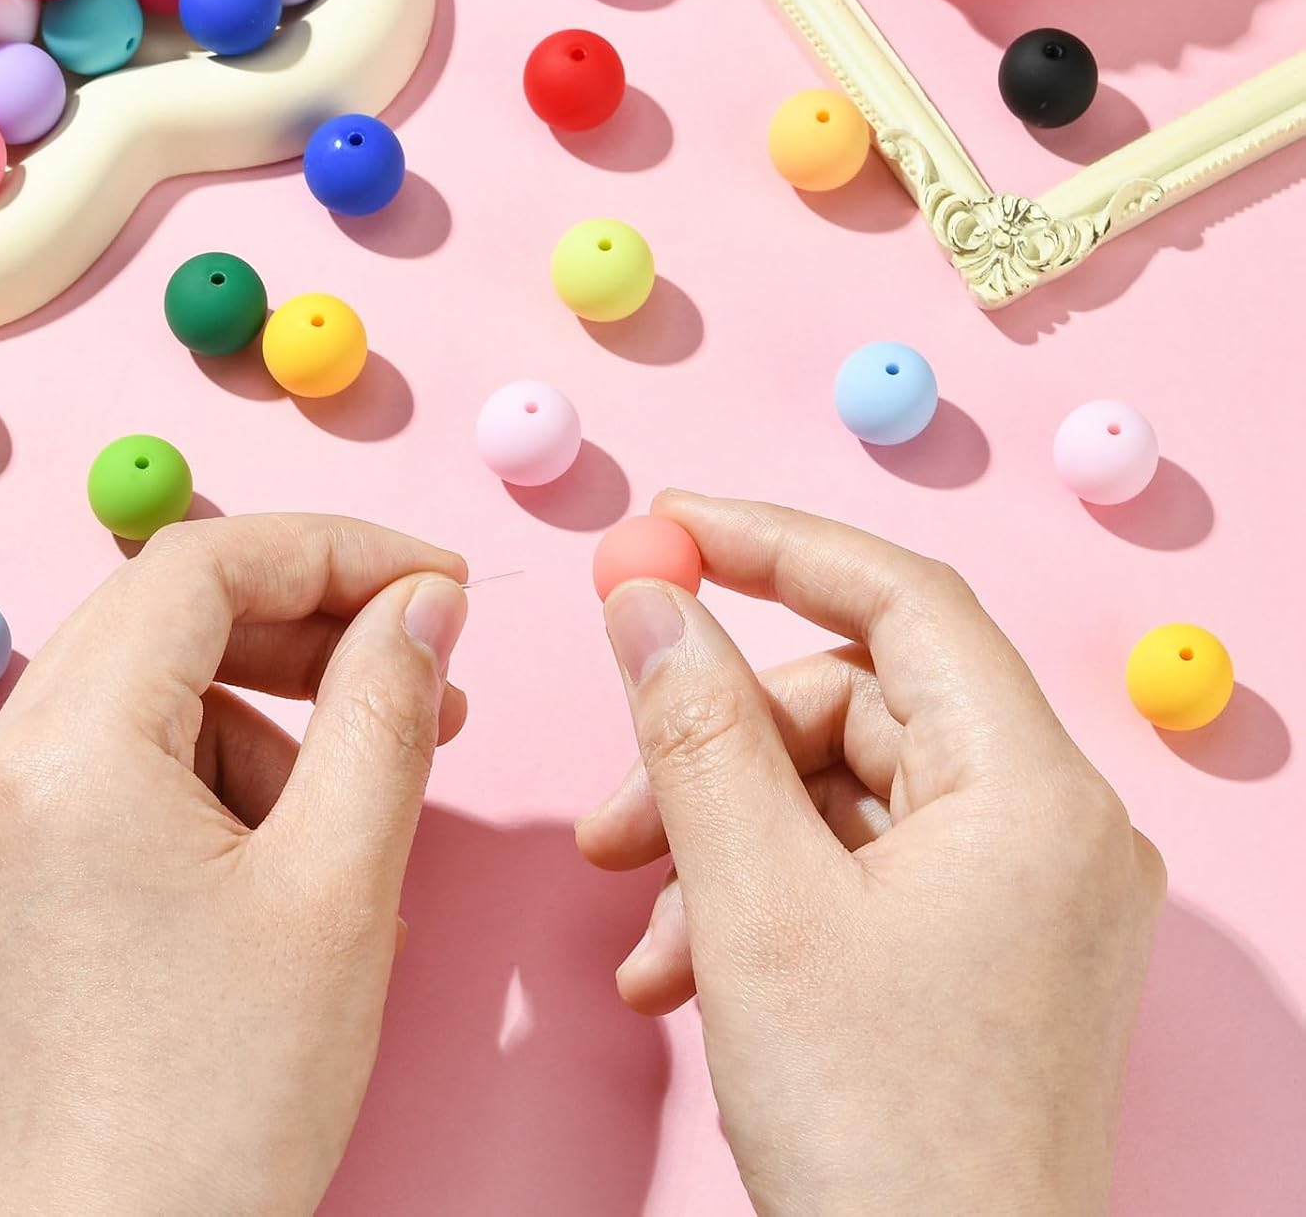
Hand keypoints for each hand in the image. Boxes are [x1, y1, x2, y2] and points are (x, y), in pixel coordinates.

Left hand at [0, 515, 467, 1216]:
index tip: (431, 584)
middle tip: (417, 666)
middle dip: (306, 626)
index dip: (334, 549)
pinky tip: (281, 855)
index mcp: (64, 758)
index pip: (200, 564)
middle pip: (164, 617)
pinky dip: (212, 775)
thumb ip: (387, 709)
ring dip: (267, 711)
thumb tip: (420, 603)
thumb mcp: (342, 881)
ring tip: (355, 800)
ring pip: (146, 693)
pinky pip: (116, 769)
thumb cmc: (224, 1101)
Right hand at [578, 492, 1164, 1215]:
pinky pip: (857, 866)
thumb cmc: (880, 1139)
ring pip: (838, 793)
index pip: (903, 599)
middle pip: (853, 705)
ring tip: (642, 927)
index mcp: (1031, 790)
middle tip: (616, 811)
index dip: (776, 543)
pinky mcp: (985, 946)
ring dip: (722, 839)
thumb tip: (647, 595)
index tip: (670, 526)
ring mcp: (1023, 891)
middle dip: (718, 746)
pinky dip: (763, 894)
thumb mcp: (754, 903)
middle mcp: (1049, 826)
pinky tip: (685, 970)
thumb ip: (694, 725)